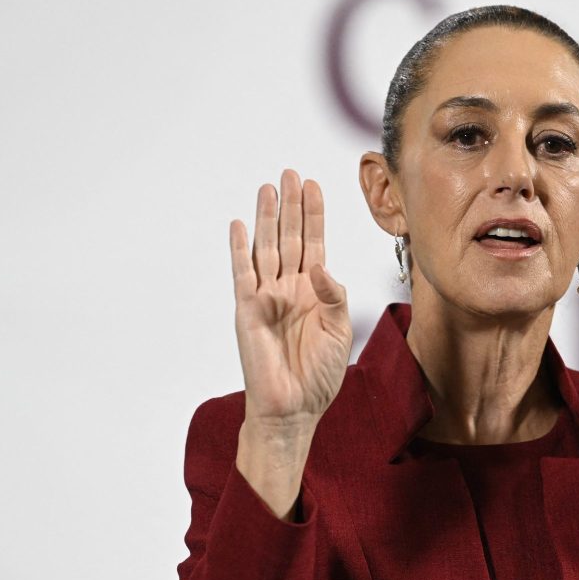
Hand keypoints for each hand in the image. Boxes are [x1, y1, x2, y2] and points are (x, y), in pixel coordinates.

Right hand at [231, 169, 352, 428]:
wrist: (294, 407)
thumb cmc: (319, 374)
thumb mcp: (340, 330)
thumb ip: (334, 294)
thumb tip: (321, 265)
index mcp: (314, 292)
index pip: (315, 244)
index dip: (315, 215)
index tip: (315, 185)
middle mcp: (289, 289)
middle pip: (290, 237)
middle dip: (291, 206)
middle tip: (291, 172)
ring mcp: (267, 297)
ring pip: (267, 247)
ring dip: (267, 218)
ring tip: (269, 187)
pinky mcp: (248, 310)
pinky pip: (242, 274)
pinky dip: (239, 249)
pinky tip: (238, 225)